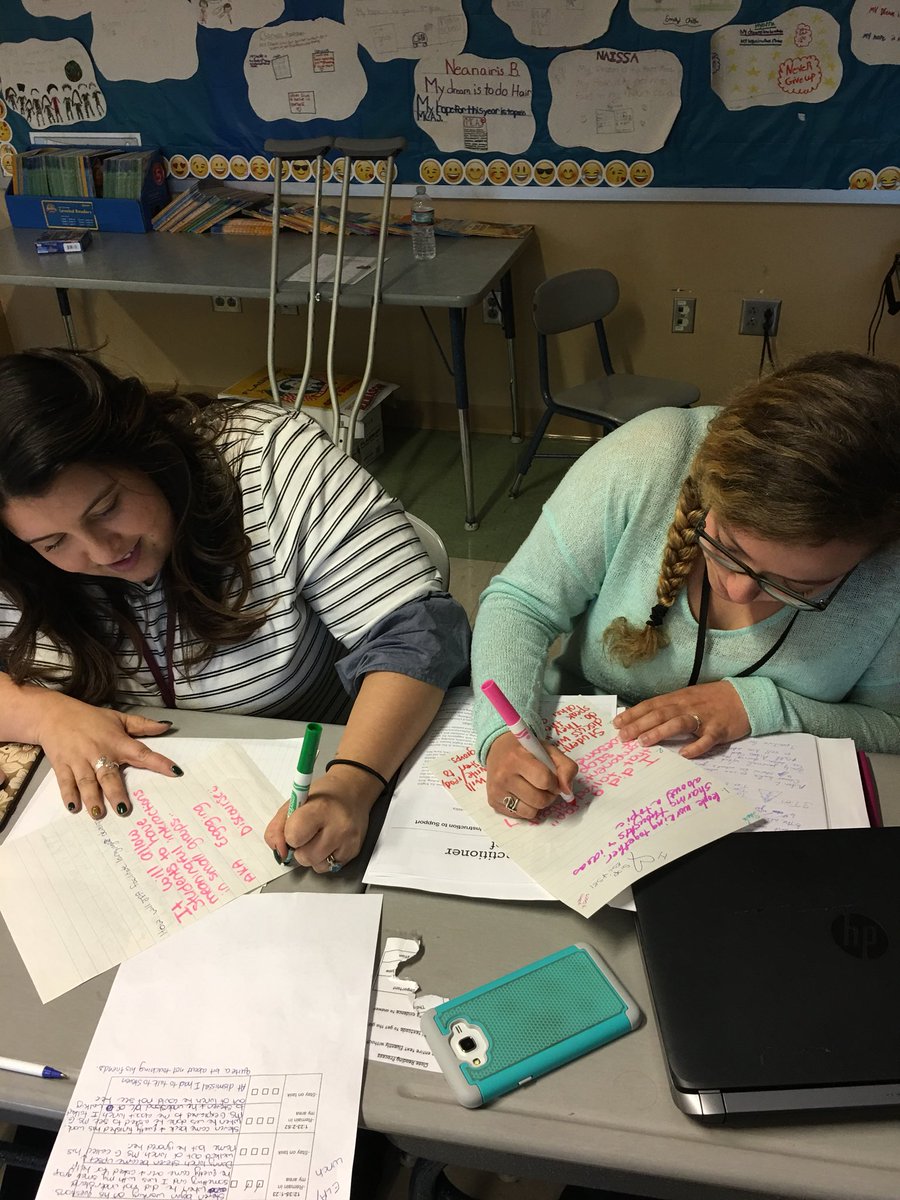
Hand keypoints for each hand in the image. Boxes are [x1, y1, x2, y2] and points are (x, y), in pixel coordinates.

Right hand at [34, 692, 181, 818]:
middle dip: (115, 792)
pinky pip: (65, 783)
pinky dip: (69, 795)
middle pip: (108, 775)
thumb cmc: (91, 718)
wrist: (54, 714)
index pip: (142, 753)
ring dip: (93, 798)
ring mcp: (79, 760)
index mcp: (117, 742)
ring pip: (87, 782)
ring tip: (99, 814)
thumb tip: (167, 726)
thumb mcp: (119, 718)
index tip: (175, 772)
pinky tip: (73, 807)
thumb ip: (143, 725)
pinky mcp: (62, 766)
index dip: (159, 762)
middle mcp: (99, 752)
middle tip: (123, 809)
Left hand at [265, 772, 370, 872]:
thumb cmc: (324, 795)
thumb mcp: (295, 802)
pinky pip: (329, 868)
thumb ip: (278, 826)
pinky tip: (329, 842)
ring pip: (317, 865)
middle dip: (300, 848)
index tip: (293, 827)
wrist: (353, 791)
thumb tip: (278, 851)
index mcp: (320, 808)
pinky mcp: (354, 852)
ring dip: (312, 855)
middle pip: (305, 856)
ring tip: (319, 837)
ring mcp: (348, 841)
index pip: (293, 836)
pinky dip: (325, 858)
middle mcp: (338, 826)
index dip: (289, 835)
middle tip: (307, 833)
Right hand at [484, 731, 576, 821]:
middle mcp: (503, 775)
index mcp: (517, 758)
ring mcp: (496, 790)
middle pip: (539, 800)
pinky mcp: (493, 802)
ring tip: (534, 790)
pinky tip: (523, 795)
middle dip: (548, 795)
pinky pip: (520, 815)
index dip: (555, 783)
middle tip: (545, 786)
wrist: (499, 748)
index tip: (553, 779)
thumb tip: (567, 792)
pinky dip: (527, 808)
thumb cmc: (527, 750)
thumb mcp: (549, 750)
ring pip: (530, 811)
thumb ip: (566, 767)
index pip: (544, 780)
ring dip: (538, 804)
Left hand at [613, 681, 749, 758]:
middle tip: (623, 736)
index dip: (634, 713)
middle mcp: (688, 705)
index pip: (651, 705)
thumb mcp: (688, 698)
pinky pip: (706, 739)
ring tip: (644, 741)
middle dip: (640, 724)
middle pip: (660, 713)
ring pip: (679, 722)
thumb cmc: (712, 700)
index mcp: (678, 698)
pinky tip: (684, 754)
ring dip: (660, 731)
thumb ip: (669, 707)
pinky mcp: (719, 729)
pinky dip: (696, 746)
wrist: (744, 697)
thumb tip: (644, 719)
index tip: (617, 723)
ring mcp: (704, 717)